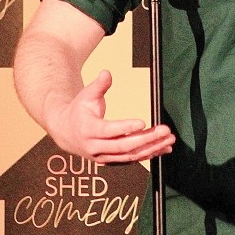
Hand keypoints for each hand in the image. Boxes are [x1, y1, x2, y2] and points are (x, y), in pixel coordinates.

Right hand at [47, 69, 175, 164]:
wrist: (65, 132)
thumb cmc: (78, 111)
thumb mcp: (86, 95)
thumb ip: (99, 85)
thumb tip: (107, 73)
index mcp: (88, 129)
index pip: (108, 130)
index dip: (125, 127)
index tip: (142, 122)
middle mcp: (95, 147)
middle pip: (123, 146)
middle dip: (146, 139)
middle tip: (164, 131)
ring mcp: (103, 157)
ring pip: (130, 156)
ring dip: (151, 148)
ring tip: (169, 140)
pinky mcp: (110, 161)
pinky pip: (131, 160)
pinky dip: (148, 155)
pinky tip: (163, 148)